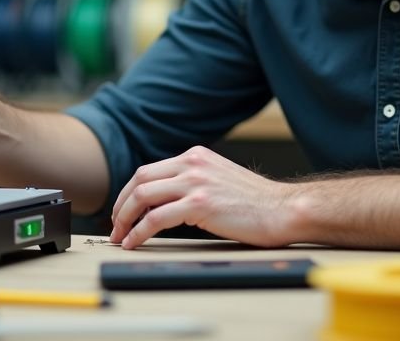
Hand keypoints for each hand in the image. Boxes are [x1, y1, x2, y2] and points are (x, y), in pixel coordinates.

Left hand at [109, 146, 294, 248]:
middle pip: (140, 179)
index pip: (149, 170)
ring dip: (125, 218)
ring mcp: (196, 182)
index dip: (129, 192)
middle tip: (115, 225)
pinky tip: (135, 242)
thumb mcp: (220, 178)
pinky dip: (139, 232)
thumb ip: (195, 181)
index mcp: (196, 156)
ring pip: (143, 196)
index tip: (123, 210)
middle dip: (121, 204)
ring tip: (121, 236)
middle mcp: (193, 163)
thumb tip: (167, 201)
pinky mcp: (200, 204)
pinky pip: (156, 218)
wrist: (283, 209)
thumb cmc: (257, 202)